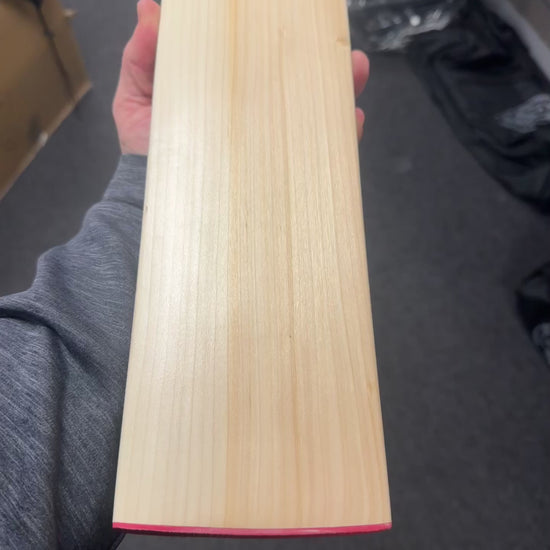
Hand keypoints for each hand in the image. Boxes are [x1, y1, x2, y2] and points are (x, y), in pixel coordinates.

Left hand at [113, 0, 369, 155]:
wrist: (157, 202)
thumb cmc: (146, 151)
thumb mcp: (136, 98)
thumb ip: (143, 57)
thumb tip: (150, 9)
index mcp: (224, 91)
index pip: (255, 61)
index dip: (273, 40)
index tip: (292, 17)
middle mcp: (251, 114)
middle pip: (291, 82)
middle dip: (318, 59)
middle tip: (335, 41)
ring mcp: (267, 144)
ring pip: (311, 113)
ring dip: (338, 90)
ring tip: (355, 69)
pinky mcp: (276, 174)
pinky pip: (315, 155)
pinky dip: (338, 138)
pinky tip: (351, 121)